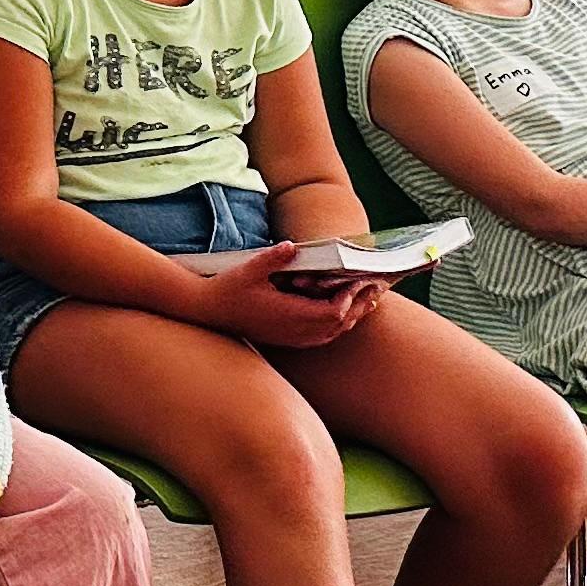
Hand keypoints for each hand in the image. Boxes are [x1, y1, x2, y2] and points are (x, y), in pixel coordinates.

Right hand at [200, 247, 380, 346]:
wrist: (208, 312)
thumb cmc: (228, 289)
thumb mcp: (248, 269)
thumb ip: (273, 258)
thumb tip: (292, 246)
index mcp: (288, 315)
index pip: (333, 312)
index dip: (350, 298)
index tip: (360, 280)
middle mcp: (294, 332)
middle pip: (340, 324)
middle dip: (360, 306)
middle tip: (377, 288)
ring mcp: (292, 338)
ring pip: (334, 333)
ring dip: (352, 316)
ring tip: (368, 299)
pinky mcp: (289, 339)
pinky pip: (324, 336)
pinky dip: (339, 324)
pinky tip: (344, 312)